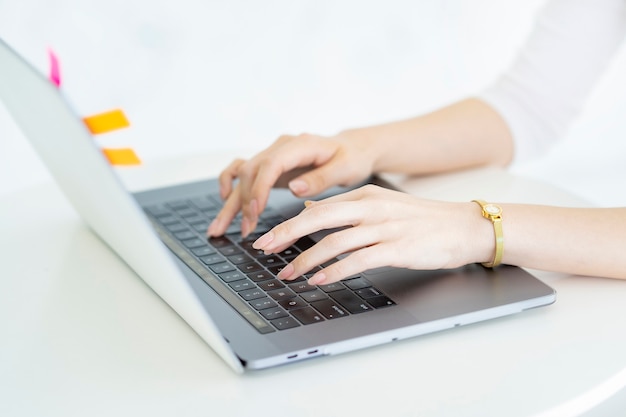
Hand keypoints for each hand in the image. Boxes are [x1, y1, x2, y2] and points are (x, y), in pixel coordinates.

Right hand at [208, 132, 377, 236]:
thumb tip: (294, 188)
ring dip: (230, 201)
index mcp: (300, 145)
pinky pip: (242, 170)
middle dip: (243, 202)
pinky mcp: (270, 164)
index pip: (271, 164)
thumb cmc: (351, 158)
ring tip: (219, 228)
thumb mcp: (345, 168)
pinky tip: (224, 201)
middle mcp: (281, 146)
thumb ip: (320, 178)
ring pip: (242, 174)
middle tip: (246, 230)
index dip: (260, 187)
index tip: (255, 211)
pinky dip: (230, 184)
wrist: (351, 149)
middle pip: (251, 170)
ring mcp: (273, 153)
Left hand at [251, 184, 490, 284]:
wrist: (464, 227)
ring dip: (307, 260)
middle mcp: (372, 208)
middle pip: (319, 219)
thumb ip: (347, 208)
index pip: (318, 208)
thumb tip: (310, 211)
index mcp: (366, 196)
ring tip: (288, 274)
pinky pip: (358, 260)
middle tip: (264, 250)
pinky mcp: (397, 249)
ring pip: (335, 242)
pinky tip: (319, 280)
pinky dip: (334, 271)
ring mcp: (385, 228)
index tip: (268, 237)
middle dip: (287, 235)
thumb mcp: (382, 205)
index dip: (289, 224)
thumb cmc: (423, 220)